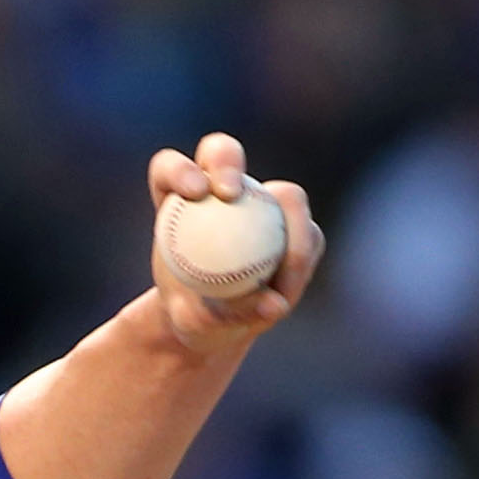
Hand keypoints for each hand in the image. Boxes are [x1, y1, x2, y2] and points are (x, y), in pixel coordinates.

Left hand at [145, 133, 323, 357]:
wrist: (214, 326)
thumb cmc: (192, 319)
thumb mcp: (196, 324)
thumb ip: (224, 313)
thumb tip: (275, 304)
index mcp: (176, 202)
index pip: (170, 169)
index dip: (180, 169)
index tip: (195, 193)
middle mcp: (218, 191)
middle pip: (222, 153)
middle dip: (227, 162)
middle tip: (230, 194)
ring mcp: (259, 203)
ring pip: (285, 195)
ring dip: (291, 232)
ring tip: (282, 285)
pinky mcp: (291, 225)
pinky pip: (307, 236)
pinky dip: (302, 263)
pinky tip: (288, 294)